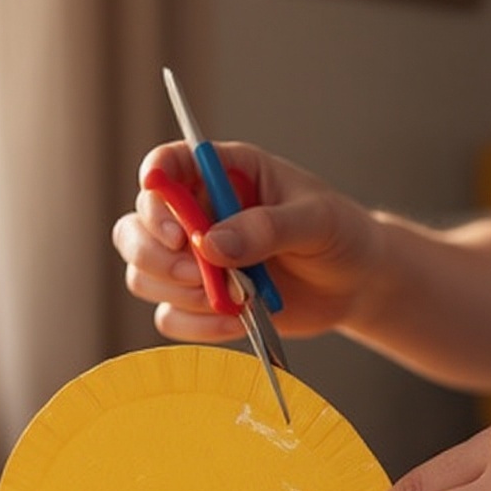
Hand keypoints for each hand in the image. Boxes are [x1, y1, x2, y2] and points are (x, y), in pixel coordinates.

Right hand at [112, 140, 380, 342]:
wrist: (355, 284)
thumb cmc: (340, 236)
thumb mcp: (316, 221)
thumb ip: (267, 228)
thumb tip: (211, 246)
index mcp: (223, 173)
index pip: (168, 165)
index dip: (155, 182)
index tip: (168, 214)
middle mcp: (197, 214)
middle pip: (135, 228)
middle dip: (156, 254)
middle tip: (198, 271)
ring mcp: (193, 261)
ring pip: (143, 275)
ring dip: (179, 292)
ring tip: (231, 298)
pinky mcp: (199, 302)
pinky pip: (169, 317)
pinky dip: (196, 325)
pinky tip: (235, 320)